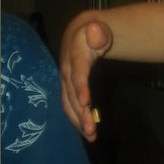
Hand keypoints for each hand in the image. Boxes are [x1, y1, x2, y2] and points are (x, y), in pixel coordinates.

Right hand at [59, 18, 111, 140]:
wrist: (79, 34)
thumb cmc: (91, 32)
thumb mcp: (96, 28)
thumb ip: (97, 31)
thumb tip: (95, 30)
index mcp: (74, 57)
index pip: (77, 74)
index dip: (80, 88)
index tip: (85, 102)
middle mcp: (66, 73)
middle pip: (71, 96)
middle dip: (80, 114)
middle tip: (91, 130)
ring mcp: (65, 84)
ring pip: (69, 105)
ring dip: (78, 122)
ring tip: (91, 136)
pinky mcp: (68, 91)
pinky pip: (71, 107)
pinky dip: (78, 120)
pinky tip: (88, 132)